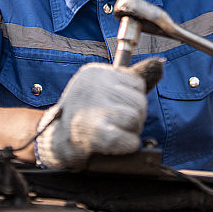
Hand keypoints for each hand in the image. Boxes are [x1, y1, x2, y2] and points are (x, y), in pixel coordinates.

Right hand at [34, 61, 150, 169]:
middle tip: (112, 124)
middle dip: (133, 118)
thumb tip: (159, 65)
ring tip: (110, 133)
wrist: (52, 141)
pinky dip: (126, 146)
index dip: (130, 101)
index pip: (136, 82)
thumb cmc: (82, 116)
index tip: (112, 108)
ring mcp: (93, 108)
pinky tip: (113, 145)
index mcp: (96, 73)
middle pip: (140, 102)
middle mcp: (93, 85)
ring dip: (129, 133)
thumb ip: (132, 80)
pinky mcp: (96, 132)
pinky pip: (130, 140)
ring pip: (136, 119)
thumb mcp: (104, 90)